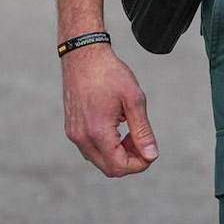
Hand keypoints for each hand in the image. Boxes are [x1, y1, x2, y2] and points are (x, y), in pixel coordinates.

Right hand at [61, 42, 157, 176]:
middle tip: (141, 140)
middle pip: (109, 168)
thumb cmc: (110, 73)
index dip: (140, 164)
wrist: (83, 54)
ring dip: (118, 154)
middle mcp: (81, 137)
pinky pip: (90, 149)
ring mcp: (74, 133)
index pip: (120, 167)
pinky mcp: (72, 128)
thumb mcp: (134, 99)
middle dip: (130, 160)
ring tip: (130, 131)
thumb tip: (152, 155)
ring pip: (99, 160)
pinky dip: (106, 146)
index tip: (150, 150)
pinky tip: (117, 126)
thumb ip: (143, 130)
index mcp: (97, 132)